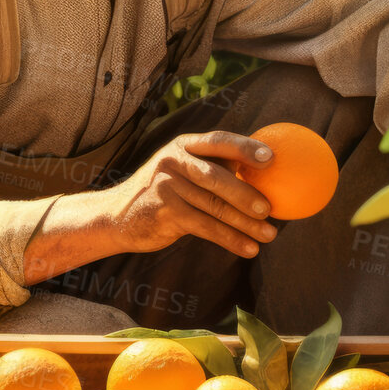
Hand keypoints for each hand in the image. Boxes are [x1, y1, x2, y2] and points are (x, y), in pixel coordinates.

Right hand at [103, 130, 278, 257]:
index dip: (245, 147)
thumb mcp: (181, 171)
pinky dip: (231, 239)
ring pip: (215, 207)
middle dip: (247, 193)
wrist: (117, 217)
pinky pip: (206, 227)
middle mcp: (173, 161)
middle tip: (271, 209)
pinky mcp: (166, 213)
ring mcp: (167, 187)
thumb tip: (264, 174)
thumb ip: (212, 168)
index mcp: (183, 145)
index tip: (272, 157)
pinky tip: (249, 248)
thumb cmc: (163, 193)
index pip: (218, 141)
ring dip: (246, 224)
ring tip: (269, 235)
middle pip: (217, 177)